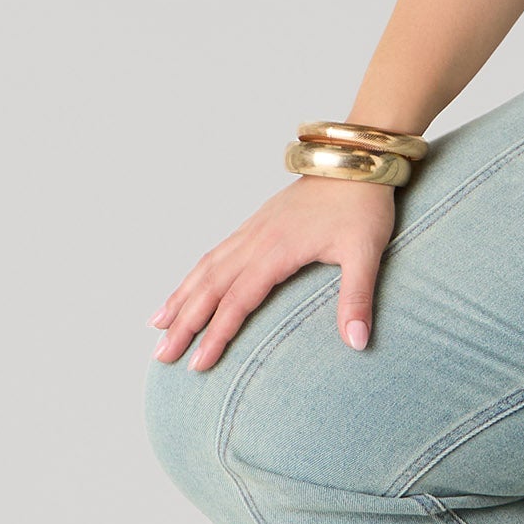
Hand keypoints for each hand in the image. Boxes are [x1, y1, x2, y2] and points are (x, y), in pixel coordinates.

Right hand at [152, 176, 398, 372]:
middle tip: (162, 356)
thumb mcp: (367, 253)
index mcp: (277, 251)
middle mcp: (256, 240)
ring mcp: (252, 230)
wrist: (357, 159)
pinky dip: (194, 274)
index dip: (216, 335)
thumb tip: (358, 342)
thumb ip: (358, 298)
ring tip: (156, 325)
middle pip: (210, 287)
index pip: (237, 301)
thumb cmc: (363, 206)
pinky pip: (215, 252)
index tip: (198, 364)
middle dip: (183, 324)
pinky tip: (187, 288)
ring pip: (206, 268)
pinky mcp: (256, 223)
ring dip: (180, 298)